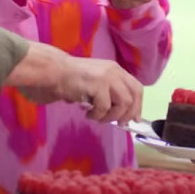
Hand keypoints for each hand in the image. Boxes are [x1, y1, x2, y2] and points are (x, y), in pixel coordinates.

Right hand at [20, 56, 142, 123]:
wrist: (56, 71)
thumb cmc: (73, 78)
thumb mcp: (97, 81)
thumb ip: (110, 92)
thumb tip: (122, 114)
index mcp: (116, 70)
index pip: (136, 88)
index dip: (138, 105)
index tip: (134, 119)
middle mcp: (115, 72)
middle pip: (133, 96)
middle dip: (129, 113)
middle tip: (119, 123)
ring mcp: (107, 77)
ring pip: (123, 104)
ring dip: (111, 116)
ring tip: (98, 117)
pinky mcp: (98, 85)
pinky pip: (104, 108)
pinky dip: (97, 115)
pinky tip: (88, 113)